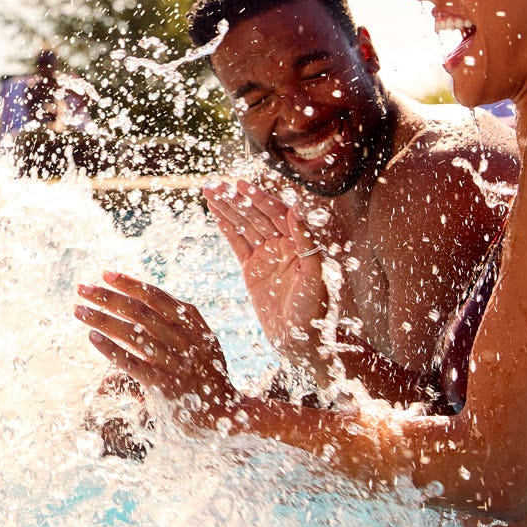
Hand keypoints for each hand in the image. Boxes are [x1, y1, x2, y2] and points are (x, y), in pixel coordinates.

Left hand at [75, 270, 240, 430]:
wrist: (230, 417)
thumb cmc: (205, 379)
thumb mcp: (196, 348)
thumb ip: (170, 330)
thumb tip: (135, 313)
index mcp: (194, 325)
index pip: (157, 297)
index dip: (130, 284)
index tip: (106, 274)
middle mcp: (186, 341)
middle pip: (140, 311)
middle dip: (108, 297)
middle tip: (82, 288)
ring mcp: (176, 364)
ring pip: (133, 334)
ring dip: (102, 319)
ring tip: (78, 310)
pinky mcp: (166, 388)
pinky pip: (133, 365)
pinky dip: (111, 349)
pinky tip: (93, 337)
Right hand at [203, 179, 327, 360]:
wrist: (302, 343)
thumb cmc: (316, 315)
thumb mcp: (316, 280)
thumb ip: (307, 244)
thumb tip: (296, 210)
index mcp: (299, 244)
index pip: (277, 214)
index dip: (258, 199)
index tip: (241, 185)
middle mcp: (283, 245)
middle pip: (256, 216)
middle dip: (236, 199)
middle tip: (215, 184)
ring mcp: (266, 256)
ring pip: (244, 226)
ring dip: (227, 208)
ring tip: (209, 191)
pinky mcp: (252, 270)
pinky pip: (237, 244)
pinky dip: (226, 228)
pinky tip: (215, 212)